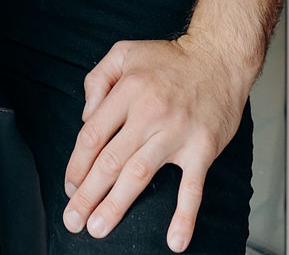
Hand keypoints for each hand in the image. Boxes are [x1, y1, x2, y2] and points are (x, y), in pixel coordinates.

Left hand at [62, 34, 249, 250]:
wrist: (219, 59)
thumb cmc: (169, 60)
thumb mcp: (124, 53)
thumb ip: (97, 79)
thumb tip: (86, 117)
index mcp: (128, 90)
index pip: (93, 134)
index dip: (77, 164)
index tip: (70, 185)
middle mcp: (149, 112)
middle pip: (110, 160)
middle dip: (87, 193)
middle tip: (73, 219)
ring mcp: (176, 133)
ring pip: (139, 175)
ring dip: (116, 205)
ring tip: (98, 227)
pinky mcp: (202, 149)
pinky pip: (192, 188)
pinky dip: (184, 216)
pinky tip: (175, 241)